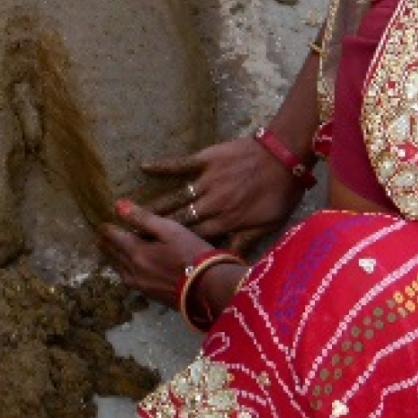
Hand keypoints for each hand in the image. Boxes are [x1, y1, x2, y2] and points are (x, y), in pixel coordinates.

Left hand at [96, 199, 224, 305]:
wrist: (209, 289)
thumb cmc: (192, 253)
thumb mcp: (170, 230)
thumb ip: (143, 218)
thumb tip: (118, 205)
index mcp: (136, 252)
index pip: (114, 237)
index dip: (107, 229)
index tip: (101, 224)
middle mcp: (133, 270)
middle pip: (113, 254)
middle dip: (106, 244)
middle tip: (99, 237)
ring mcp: (141, 285)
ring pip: (119, 269)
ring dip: (112, 258)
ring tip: (108, 251)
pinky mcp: (151, 295)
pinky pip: (129, 280)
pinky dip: (123, 270)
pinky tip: (127, 269)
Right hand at [143, 132, 304, 249]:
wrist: (285, 156)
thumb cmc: (280, 193)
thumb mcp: (268, 225)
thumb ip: (244, 241)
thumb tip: (226, 261)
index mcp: (228, 221)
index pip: (196, 237)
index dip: (176, 245)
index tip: (155, 251)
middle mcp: (213, 202)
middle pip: (181, 219)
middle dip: (157, 229)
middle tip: (133, 235)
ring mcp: (208, 180)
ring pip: (177, 196)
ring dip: (155, 205)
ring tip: (132, 211)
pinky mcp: (206, 159)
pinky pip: (180, 164)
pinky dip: (162, 166)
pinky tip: (143, 167)